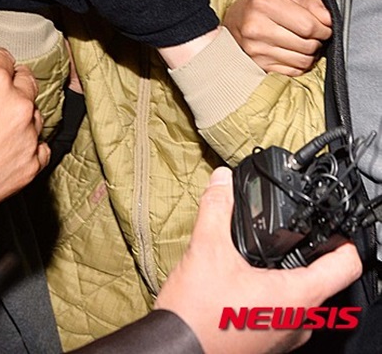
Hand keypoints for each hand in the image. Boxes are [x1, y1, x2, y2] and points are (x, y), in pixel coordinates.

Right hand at [0, 30, 49, 248]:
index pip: (4, 57)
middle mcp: (16, 108)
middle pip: (26, 81)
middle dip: (10, 82)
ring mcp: (25, 140)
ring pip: (35, 114)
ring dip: (20, 113)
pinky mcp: (28, 170)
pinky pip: (40, 147)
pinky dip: (28, 144)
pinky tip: (7, 146)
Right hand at [155, 167, 361, 353]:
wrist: (173, 350)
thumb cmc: (196, 315)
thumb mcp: (207, 249)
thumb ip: (217, 209)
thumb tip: (222, 182)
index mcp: (295, 297)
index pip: (345, 266)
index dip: (342, 240)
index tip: (332, 226)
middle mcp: (297, 322)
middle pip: (324, 281)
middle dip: (308, 254)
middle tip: (289, 234)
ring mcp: (283, 337)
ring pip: (302, 299)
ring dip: (288, 276)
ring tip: (265, 255)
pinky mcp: (266, 344)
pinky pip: (283, 314)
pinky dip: (273, 294)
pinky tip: (247, 280)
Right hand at [223, 0, 331, 75]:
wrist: (231, 25)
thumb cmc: (259, 9)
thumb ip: (310, 4)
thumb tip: (331, 19)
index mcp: (265, 5)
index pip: (308, 25)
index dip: (324, 29)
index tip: (325, 28)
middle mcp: (257, 28)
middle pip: (307, 44)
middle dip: (318, 42)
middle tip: (315, 36)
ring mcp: (256, 50)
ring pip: (302, 60)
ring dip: (310, 55)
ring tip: (305, 45)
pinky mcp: (258, 66)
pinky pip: (293, 71)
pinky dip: (299, 65)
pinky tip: (294, 54)